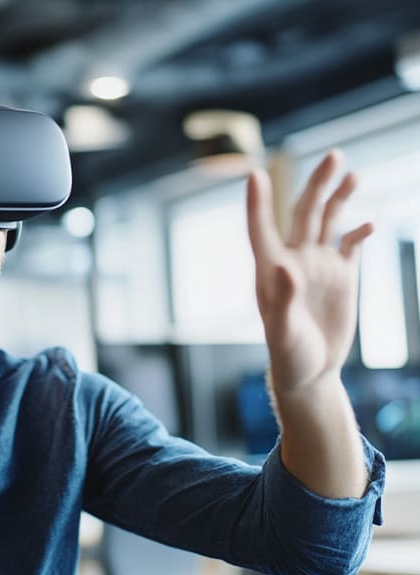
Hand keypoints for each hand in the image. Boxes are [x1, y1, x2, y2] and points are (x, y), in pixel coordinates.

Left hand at [246, 150, 372, 396]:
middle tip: (334, 156)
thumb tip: (285, 266)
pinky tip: (368, 224)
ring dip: (339, 197)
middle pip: (304, 213)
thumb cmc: (288, 355)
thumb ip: (283, 299)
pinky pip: (350, 244)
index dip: (258, 203)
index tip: (253, 174)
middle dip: (318, 185)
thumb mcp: (283, 331)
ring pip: (328, 221)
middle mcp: (294, 260)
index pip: (261, 229)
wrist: (309, 372)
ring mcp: (319, 265)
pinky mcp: (342, 276)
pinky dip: (359, 232)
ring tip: (352, 173)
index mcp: (270, 270)